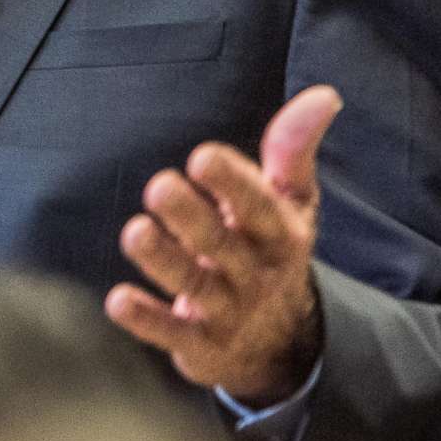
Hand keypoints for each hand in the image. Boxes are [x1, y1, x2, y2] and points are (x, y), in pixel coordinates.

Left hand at [106, 84, 342, 405]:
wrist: (281, 342)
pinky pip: (171, 334)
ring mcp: (226, 311)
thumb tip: (323, 95)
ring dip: (163, 261)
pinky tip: (117, 300)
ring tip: (134, 232)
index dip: (235, 184)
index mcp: (277, 233)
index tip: (203, 156)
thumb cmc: (270, 250)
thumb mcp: (292, 205)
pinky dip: (146, 320)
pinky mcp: (199, 345)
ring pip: (193, 286)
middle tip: (159, 187)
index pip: (260, 207)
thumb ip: (293, 151)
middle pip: (221, 245)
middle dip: (190, 218)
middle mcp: (253, 272)